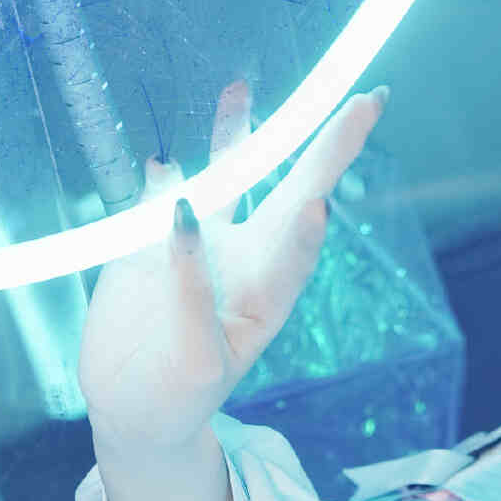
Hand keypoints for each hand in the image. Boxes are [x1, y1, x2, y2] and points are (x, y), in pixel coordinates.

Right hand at [78, 80, 387, 458]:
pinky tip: (163, 158)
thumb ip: (191, 295)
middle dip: (326, 145)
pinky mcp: (150, 247)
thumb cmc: (177, 400)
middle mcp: (243, 261)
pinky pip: (162, 197)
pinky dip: (164, 176)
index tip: (319, 192)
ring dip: (236, 137)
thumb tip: (181, 215)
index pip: (299, 241)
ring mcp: (200, 249)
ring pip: (227, 180)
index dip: (312, 207)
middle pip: (290, 190)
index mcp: (265, 296)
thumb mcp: (194, 364)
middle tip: (367, 99)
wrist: (133, 412)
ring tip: (240, 88)